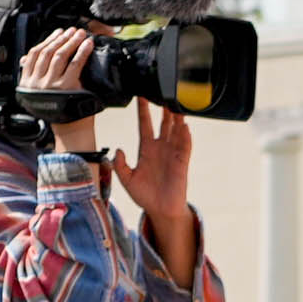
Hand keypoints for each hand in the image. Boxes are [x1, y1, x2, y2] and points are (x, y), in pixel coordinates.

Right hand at [22, 28, 107, 151]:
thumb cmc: (59, 109)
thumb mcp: (38, 93)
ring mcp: (52, 85)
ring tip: (80, 34)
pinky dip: (82, 51)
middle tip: (72, 30)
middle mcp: (37, 83)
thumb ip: (33, 76)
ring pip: (60, 55)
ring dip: (71, 42)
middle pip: (48, 52)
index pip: (34, 54)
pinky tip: (88, 44)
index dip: (47, 40)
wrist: (71, 129)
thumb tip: (24, 59)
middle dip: (61, 38)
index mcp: (28, 82)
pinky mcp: (67, 86)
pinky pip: (75, 64)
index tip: (58, 33)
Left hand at [110, 102, 202, 286]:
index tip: (140, 96)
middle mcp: (160, 148)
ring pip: (176, 131)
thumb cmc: (144, 195)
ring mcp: (173, 154)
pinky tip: (185, 126)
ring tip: (177, 103)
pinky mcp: (182, 162)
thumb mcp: (126, 179)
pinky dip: (185, 136)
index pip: (144, 125)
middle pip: (163, 123)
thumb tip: (117, 150)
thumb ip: (120, 165)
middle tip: (163, 91)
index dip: (143, 111)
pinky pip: (185, 146)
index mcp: (146, 149)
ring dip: (177, 118)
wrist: (160, 210)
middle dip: (163, 108)